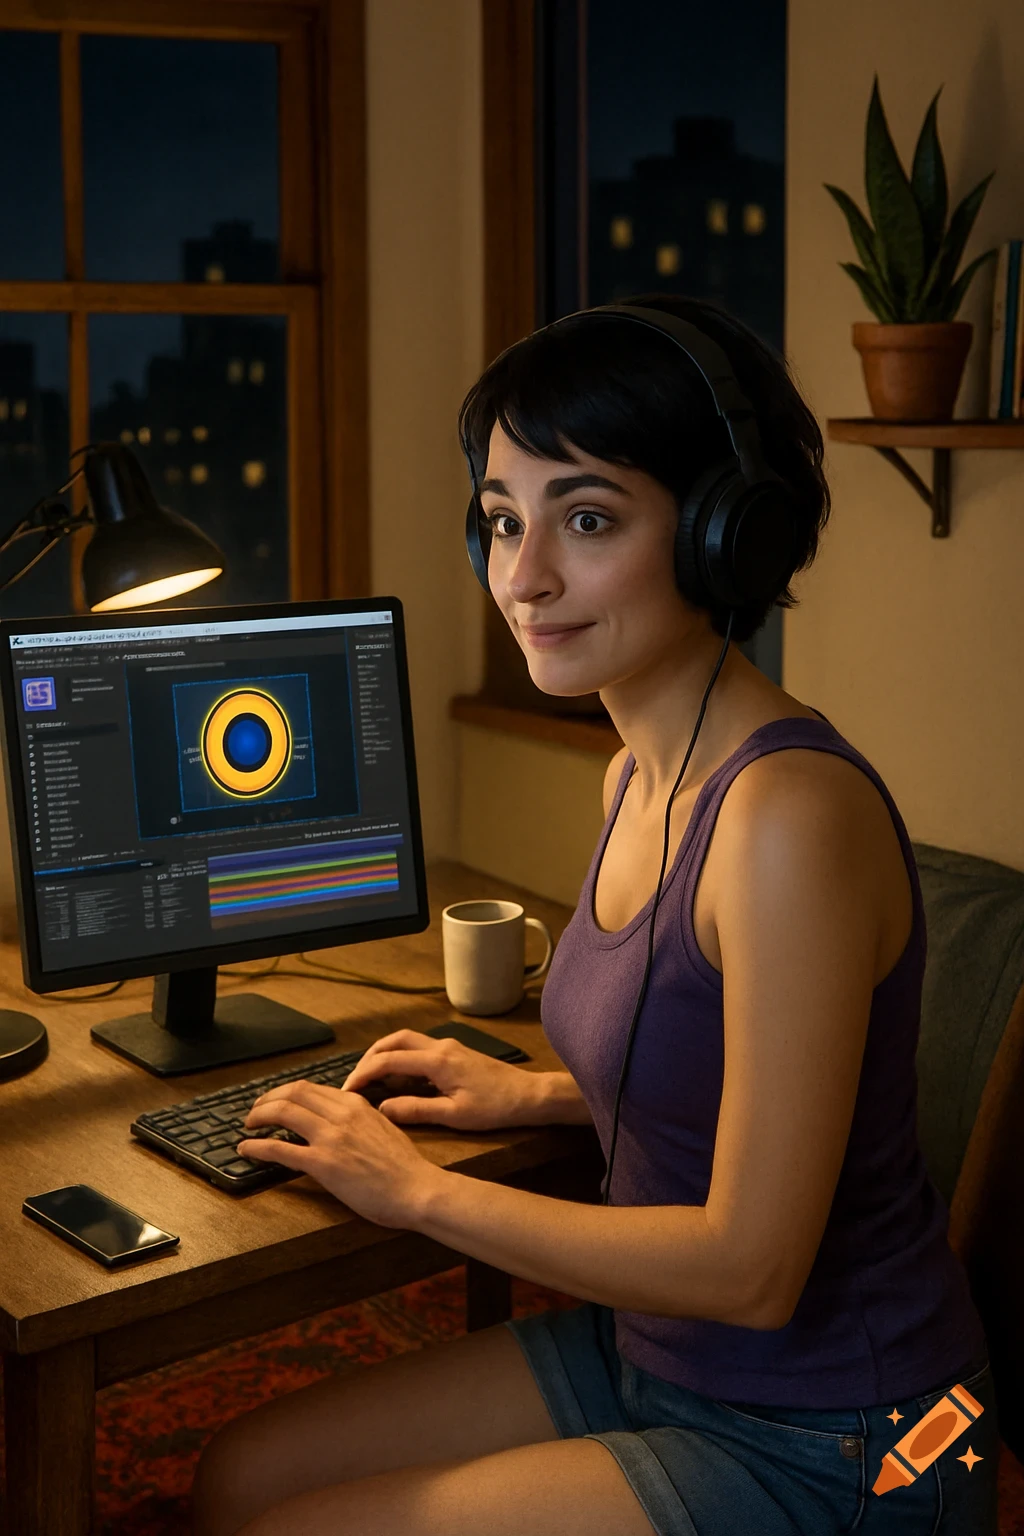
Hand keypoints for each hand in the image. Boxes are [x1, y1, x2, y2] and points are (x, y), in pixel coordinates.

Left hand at [237, 1081, 444, 1226]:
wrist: (416, 1189)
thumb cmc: (404, 1167)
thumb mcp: (383, 1128)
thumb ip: (360, 1119)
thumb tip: (342, 1120)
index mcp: (356, 1104)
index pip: (310, 1088)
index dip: (285, 1092)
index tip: (275, 1101)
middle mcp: (341, 1114)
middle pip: (292, 1093)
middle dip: (267, 1100)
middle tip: (255, 1112)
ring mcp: (331, 1137)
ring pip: (283, 1113)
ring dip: (258, 1117)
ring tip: (248, 1126)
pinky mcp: (323, 1164)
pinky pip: (280, 1149)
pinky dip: (257, 1147)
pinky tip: (246, 1149)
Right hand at [341, 1029, 544, 1130]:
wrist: (528, 1096)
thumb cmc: (495, 1107)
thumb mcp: (454, 1115)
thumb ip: (416, 1110)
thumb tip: (381, 1109)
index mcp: (437, 1061)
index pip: (389, 1060)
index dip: (364, 1074)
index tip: (348, 1090)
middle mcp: (440, 1047)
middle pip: (394, 1040)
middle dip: (370, 1057)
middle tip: (355, 1079)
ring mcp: (448, 1047)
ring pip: (407, 1041)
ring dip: (385, 1055)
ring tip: (371, 1078)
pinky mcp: (455, 1052)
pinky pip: (419, 1049)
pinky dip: (402, 1058)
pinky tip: (398, 1079)